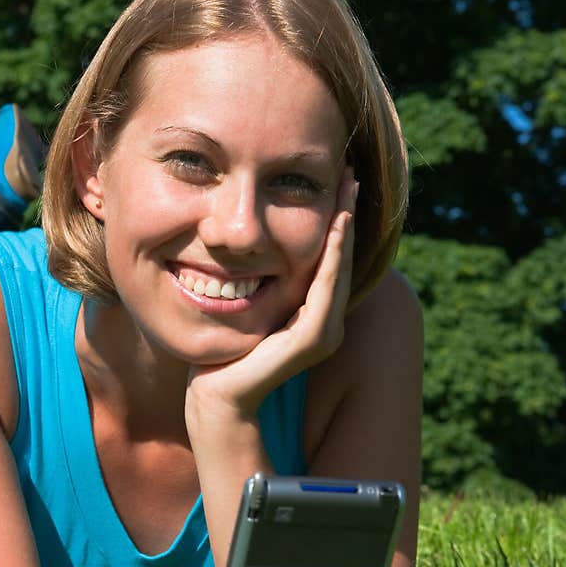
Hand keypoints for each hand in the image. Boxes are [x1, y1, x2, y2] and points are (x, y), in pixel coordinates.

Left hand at [186, 167, 358, 423]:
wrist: (215, 395)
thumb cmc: (224, 352)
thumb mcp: (245, 305)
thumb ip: (259, 282)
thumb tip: (249, 245)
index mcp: (312, 313)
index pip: (328, 257)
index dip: (334, 219)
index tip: (334, 180)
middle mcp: (325, 322)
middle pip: (340, 257)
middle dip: (345, 212)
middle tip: (349, 171)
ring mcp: (322, 332)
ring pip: (338, 267)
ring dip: (345, 225)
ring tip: (348, 187)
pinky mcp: (312, 339)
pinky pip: (325, 288)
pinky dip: (333, 254)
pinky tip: (335, 224)